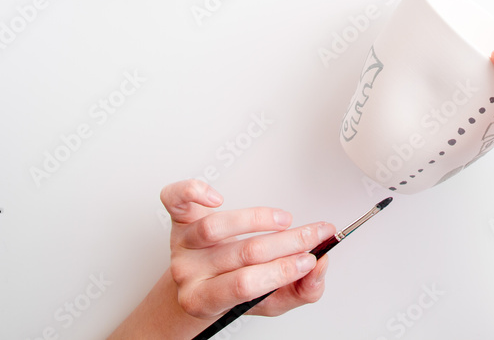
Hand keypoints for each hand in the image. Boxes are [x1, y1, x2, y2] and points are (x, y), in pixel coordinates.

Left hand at [108, 180, 334, 339]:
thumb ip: (301, 291)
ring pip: (215, 226)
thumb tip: (318, 267)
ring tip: (284, 220)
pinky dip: (193, 191)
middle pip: (240, 253)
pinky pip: (175, 199)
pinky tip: (216, 196)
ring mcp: (182, 243)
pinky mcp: (180, 219)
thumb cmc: (233, 291)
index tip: (309, 260)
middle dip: (287, 243)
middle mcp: (188, 271)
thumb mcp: (270, 303)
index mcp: (204, 299)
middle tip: (314, 234)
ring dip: (257, 219)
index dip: (280, 271)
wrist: (200, 285)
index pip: (243, 285)